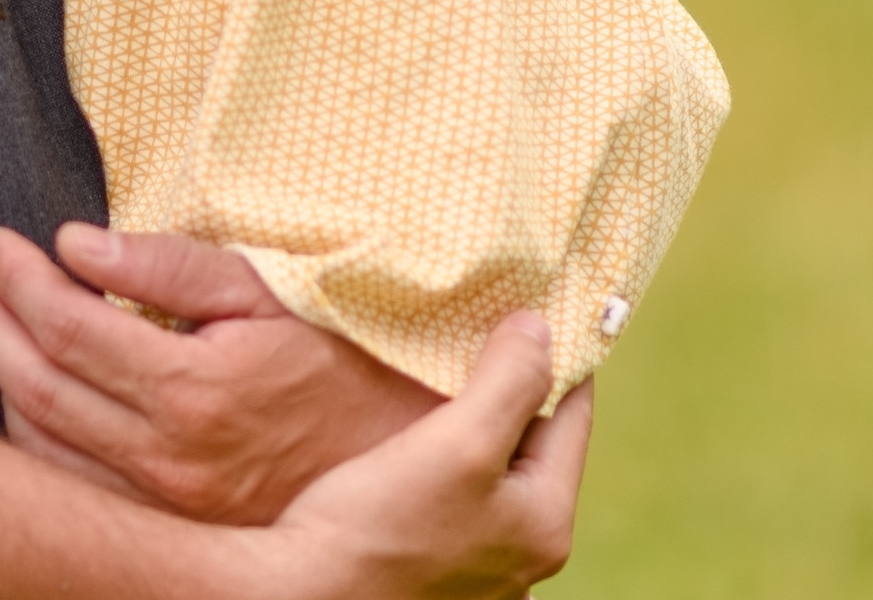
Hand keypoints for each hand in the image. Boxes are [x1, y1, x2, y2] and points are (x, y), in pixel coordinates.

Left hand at [0, 225, 443, 524]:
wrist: (397, 455)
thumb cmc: (331, 354)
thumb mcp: (261, 289)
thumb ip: (166, 266)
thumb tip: (78, 245)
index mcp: (191, 391)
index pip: (69, 329)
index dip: (20, 279)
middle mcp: (168, 458)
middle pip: (40, 387)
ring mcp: (165, 502)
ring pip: (44, 445)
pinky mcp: (170, 523)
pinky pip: (76, 482)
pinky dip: (33, 432)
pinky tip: (24, 386)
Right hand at [268, 316, 590, 599]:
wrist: (301, 596)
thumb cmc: (379, 524)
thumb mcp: (459, 442)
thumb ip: (509, 382)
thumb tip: (541, 327)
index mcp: (545, 525)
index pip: (572, 415)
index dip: (555, 354)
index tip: (532, 303)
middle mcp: (523, 558)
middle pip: (531, 443)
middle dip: (510, 386)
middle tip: (480, 325)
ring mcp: (478, 570)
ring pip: (492, 469)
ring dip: (475, 420)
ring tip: (444, 372)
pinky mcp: (433, 570)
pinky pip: (457, 495)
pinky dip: (446, 455)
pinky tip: (415, 435)